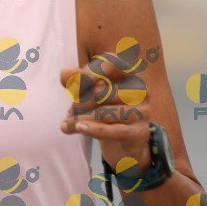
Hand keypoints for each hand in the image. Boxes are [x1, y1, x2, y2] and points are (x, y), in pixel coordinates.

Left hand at [59, 50, 152, 178]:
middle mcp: (140, 89)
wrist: (126, 142)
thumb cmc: (107, 110)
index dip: (88, 71)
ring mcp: (142, 111)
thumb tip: (64, 74)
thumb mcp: (91, 92)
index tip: (72, 84)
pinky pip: (111, 131)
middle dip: (78, 103)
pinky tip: (78, 128)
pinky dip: (91, 129)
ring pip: (102, 114)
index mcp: (129, 73)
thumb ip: (77, 80)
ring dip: (79, 120)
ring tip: (68, 125)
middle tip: (70, 112)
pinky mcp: (139, 133)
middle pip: (100, 92)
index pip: (109, 63)